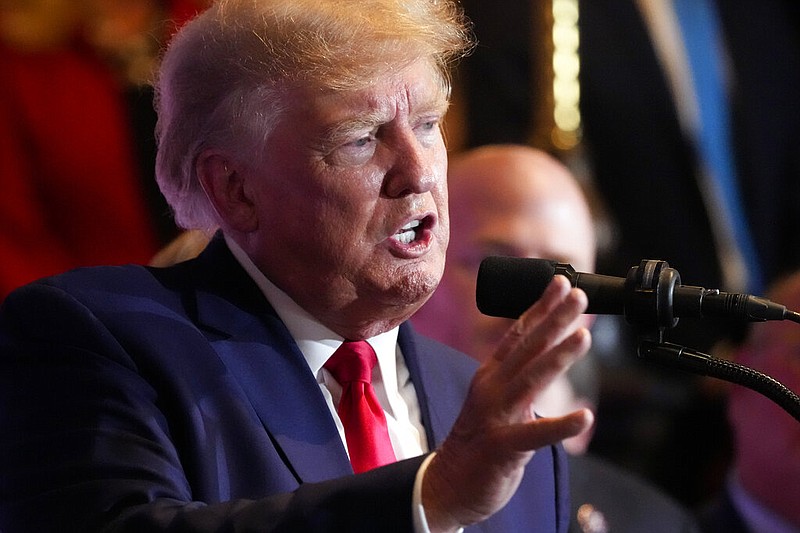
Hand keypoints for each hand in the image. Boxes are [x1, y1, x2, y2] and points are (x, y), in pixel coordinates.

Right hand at [422, 275, 593, 531]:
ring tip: (584, 336)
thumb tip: (549, 351)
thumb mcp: (496, 399)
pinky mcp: (502, 447)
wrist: (446, 484)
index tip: (562, 282)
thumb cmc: (479, 440)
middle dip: (554, 319)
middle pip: (527, 348)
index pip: (518, 333)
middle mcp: (491, 388)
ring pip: (531, 380)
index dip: (541, 307)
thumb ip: (520, 376)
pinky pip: (535, 434)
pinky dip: (560, 425)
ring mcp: (495, 416)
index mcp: (491, 375)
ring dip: (558, 356)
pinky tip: (584, 416)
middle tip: (579, 294)